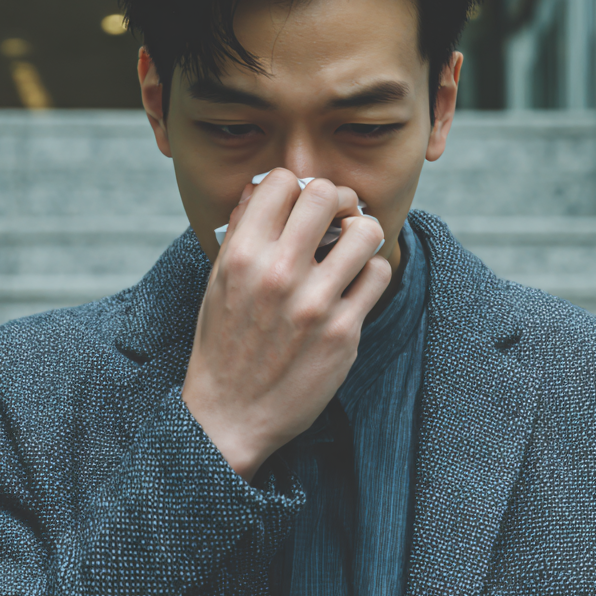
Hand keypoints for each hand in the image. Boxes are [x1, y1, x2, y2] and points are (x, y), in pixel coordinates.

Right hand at [181, 169, 390, 480]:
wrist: (230, 415)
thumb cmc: (223, 344)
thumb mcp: (218, 282)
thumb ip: (242, 232)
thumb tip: (263, 186)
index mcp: (241, 255)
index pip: (281, 180)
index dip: (297, 186)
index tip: (301, 207)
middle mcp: (277, 273)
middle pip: (327, 193)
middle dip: (337, 200)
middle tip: (337, 220)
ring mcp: (313, 303)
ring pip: (365, 231)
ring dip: (362, 234)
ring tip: (352, 250)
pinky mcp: (343, 332)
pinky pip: (378, 274)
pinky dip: (371, 273)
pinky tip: (355, 286)